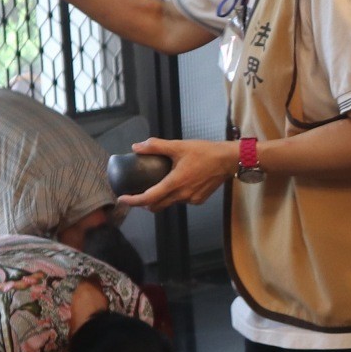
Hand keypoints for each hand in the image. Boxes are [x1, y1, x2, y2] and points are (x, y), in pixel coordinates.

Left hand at [122, 137, 238, 210]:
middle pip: (157, 206)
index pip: (149, 198)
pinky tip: (180, 184)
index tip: (122, 199)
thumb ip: (156, 146)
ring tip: (161, 184)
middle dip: (145, 203)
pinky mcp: (199, 200)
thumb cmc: (204, 152)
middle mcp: (182, 195)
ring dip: (162, 198)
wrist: (228, 160)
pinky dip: (176, 195)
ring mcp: (191, 200)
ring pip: (170, 203)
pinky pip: (182, 201)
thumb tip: (136, 147)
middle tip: (138, 193)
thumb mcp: (178, 146)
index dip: (133, 200)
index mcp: (175, 183)